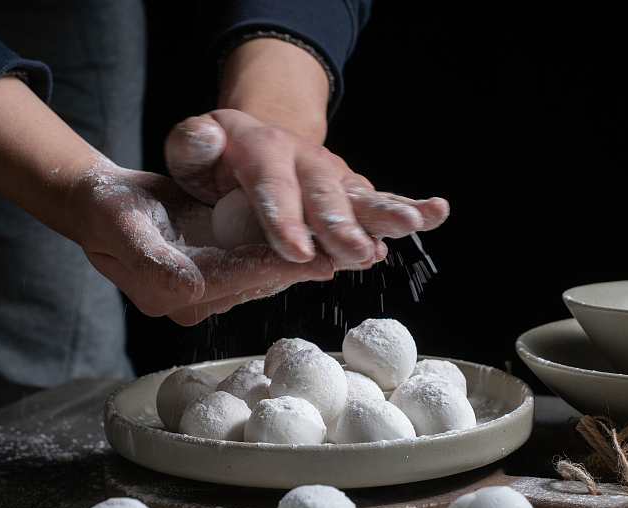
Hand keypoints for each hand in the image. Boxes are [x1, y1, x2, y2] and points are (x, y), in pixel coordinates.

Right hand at [65, 162, 346, 324]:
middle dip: (301, 268)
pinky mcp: (213, 276)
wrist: (99, 204)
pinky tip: (319, 242)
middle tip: (349, 255)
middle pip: (254, 283)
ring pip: (260, 276)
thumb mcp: (120, 225)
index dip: (274, 268)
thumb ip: (152, 259)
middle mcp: (189, 301)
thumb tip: (188, 287)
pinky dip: (286, 253)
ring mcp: (202, 292)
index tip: (316, 259)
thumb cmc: (105, 208)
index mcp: (166, 293)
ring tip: (345, 248)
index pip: (232, 279)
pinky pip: (255, 266)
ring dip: (301, 262)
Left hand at [164, 108, 449, 266]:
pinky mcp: (351, 191)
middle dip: (341, 225)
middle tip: (354, 252)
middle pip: (323, 195)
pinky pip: (382, 199)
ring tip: (409, 225)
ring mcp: (332, 176)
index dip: (284, 218)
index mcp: (261, 150)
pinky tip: (435, 213)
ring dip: (383, 214)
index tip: (296, 251)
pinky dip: (411, 206)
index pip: (272, 186)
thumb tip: (204, 136)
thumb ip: (191, 145)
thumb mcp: (193, 148)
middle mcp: (304, 160)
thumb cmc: (218, 158)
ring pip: (360, 196)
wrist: (255, 140)